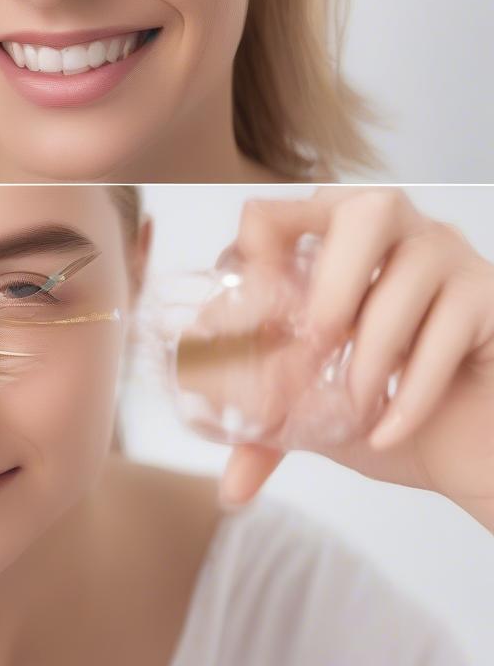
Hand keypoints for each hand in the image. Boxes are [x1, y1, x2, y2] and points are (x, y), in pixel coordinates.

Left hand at [216, 188, 493, 533]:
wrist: (471, 450)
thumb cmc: (386, 407)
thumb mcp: (313, 411)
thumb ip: (267, 430)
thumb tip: (229, 487)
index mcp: (328, 242)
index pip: (279, 212)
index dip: (256, 251)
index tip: (252, 315)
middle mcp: (392, 233)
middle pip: (366, 209)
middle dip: (335, 280)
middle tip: (317, 342)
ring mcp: (447, 257)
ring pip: (411, 270)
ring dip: (375, 345)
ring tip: (356, 399)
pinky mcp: (489, 298)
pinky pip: (452, 327)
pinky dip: (413, 388)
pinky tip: (389, 428)